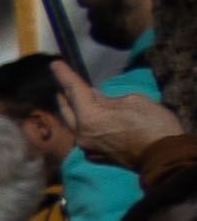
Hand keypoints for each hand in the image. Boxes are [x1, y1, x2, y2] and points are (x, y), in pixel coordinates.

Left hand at [60, 63, 188, 167]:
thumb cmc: (154, 125)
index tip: (54, 63)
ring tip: (74, 98)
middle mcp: (81, 134)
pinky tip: (89, 118)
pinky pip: (84, 135)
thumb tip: (94, 97)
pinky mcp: (95, 157)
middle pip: (67, 110)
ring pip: (74, 124)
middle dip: (64, 94)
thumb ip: (108, 98)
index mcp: (90, 117)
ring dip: (74, 110)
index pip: (73, 90)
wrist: (165, 157)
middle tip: (62, 82)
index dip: (64, 75)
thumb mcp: (134, 101)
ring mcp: (86, 148)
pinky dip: (84, 124)